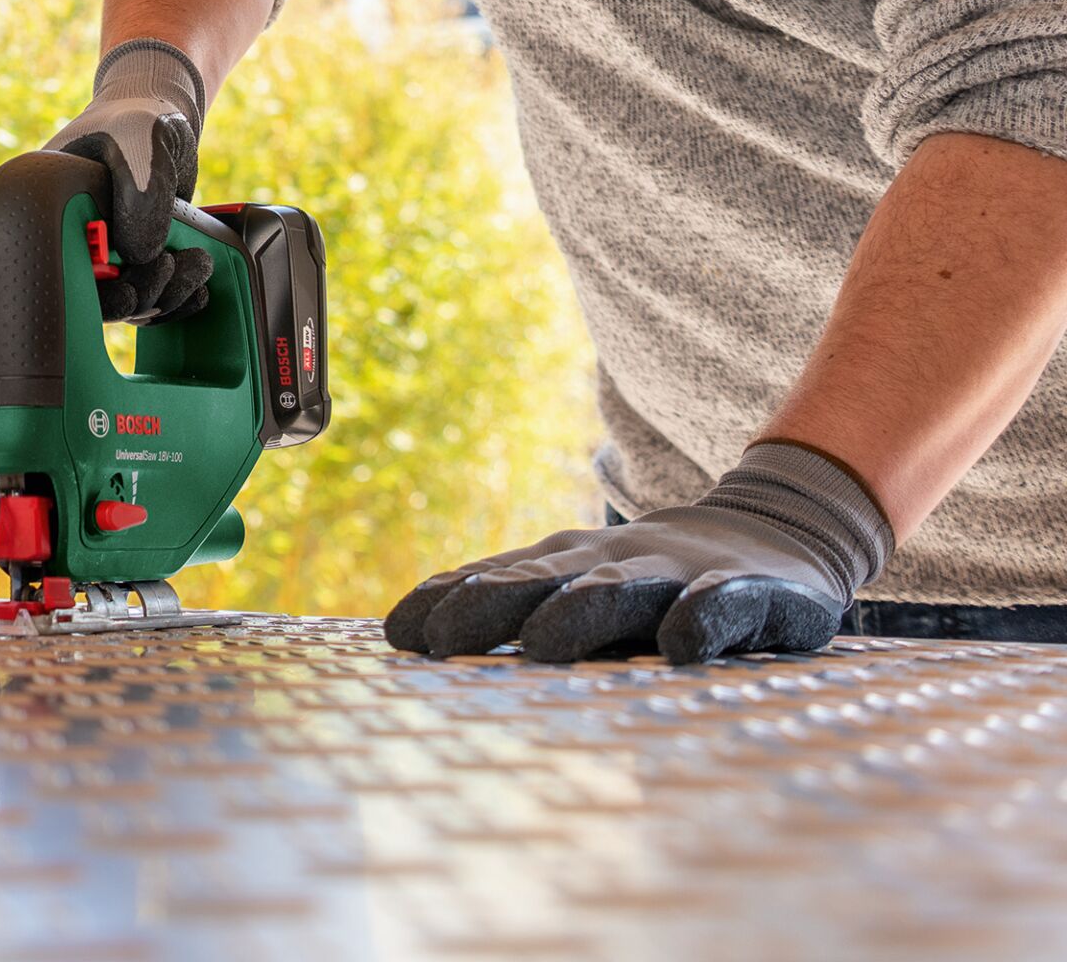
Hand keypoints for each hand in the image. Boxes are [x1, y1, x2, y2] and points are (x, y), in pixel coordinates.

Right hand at [44, 38, 212, 321]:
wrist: (162, 114)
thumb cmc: (139, 117)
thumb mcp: (140, 142)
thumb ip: (141, 196)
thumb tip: (141, 258)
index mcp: (52, 207)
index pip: (63, 269)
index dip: (95, 292)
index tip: (127, 289)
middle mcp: (75, 235)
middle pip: (98, 296)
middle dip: (139, 294)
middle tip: (169, 268)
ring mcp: (107, 249)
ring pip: (130, 299)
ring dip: (167, 294)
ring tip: (197, 264)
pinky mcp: (136, 255)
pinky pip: (152, 293)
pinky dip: (178, 297)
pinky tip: (199, 291)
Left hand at [384, 442, 893, 665]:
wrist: (776, 529)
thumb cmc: (653, 578)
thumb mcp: (584, 586)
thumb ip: (516, 604)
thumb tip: (418, 636)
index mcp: (570, 563)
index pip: (498, 577)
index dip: (447, 602)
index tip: (397, 633)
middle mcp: (615, 562)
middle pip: (545, 581)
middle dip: (489, 605)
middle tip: (440, 641)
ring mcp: (681, 574)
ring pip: (623, 590)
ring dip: (580, 612)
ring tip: (540, 643)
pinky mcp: (751, 592)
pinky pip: (724, 605)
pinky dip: (701, 618)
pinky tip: (680, 643)